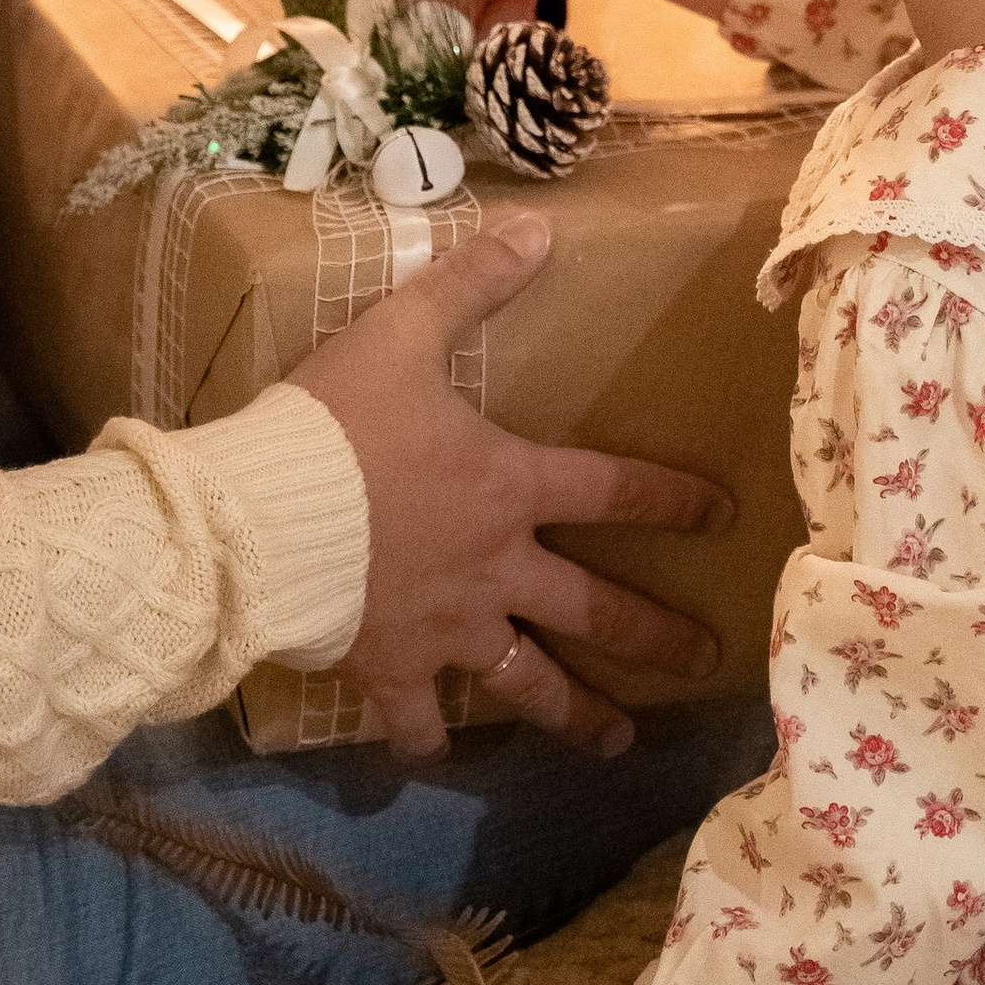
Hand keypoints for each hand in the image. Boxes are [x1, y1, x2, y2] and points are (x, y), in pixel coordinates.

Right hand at [291, 215, 730, 760]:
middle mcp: (496, 570)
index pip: (613, 489)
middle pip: (593, 610)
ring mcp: (446, 629)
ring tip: (617, 742)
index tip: (724, 517)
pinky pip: (416, 721)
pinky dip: (426, 742)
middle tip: (704, 663)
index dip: (672, 499)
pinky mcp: (389, 669)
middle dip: (655, 636)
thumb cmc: (334, 424)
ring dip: (576, 716)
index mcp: (509, 488)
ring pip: (528, 683)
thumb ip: (470, 284)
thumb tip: (539, 227)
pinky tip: (437, 756)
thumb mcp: (402, 333)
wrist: (260, 517)